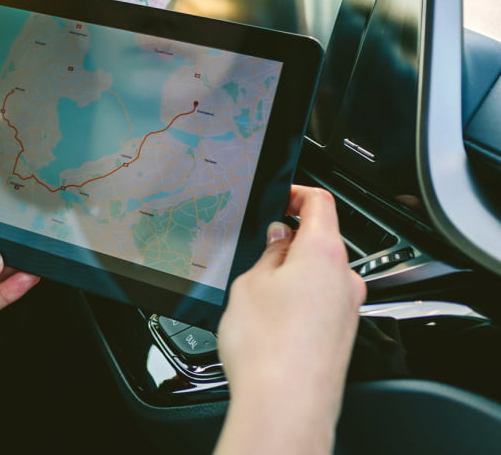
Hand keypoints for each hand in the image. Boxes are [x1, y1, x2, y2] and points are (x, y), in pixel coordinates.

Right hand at [214, 186, 366, 454]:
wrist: (286, 404)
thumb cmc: (269, 348)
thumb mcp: (249, 283)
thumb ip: (267, 253)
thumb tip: (278, 240)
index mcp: (325, 253)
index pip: (321, 202)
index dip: (298, 193)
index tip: (282, 196)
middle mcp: (345, 278)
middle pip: (322, 241)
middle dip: (290, 242)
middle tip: (256, 252)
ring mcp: (348, 309)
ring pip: (321, 275)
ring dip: (294, 275)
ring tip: (258, 295)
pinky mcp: (342, 335)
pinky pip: (321, 304)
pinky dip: (299, 302)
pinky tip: (271, 322)